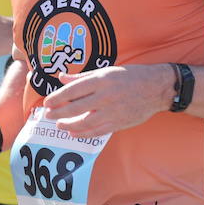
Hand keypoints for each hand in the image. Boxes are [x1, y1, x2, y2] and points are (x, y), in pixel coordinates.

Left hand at [42, 64, 168, 136]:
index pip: (73, 90)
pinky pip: (97, 131)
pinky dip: (84, 133)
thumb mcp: (106, 71)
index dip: (57, 97)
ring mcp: (113, 111)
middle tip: (49, 115)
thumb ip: (82, 77)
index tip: (47, 102)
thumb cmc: (131, 77)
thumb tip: (61, 77)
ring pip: (85, 122)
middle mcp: (106, 96)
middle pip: (76, 108)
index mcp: (102, 80)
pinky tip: (74, 133)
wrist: (156, 88)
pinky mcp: (119, 123)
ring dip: (69, 125)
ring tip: (60, 125)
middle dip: (59, 113)